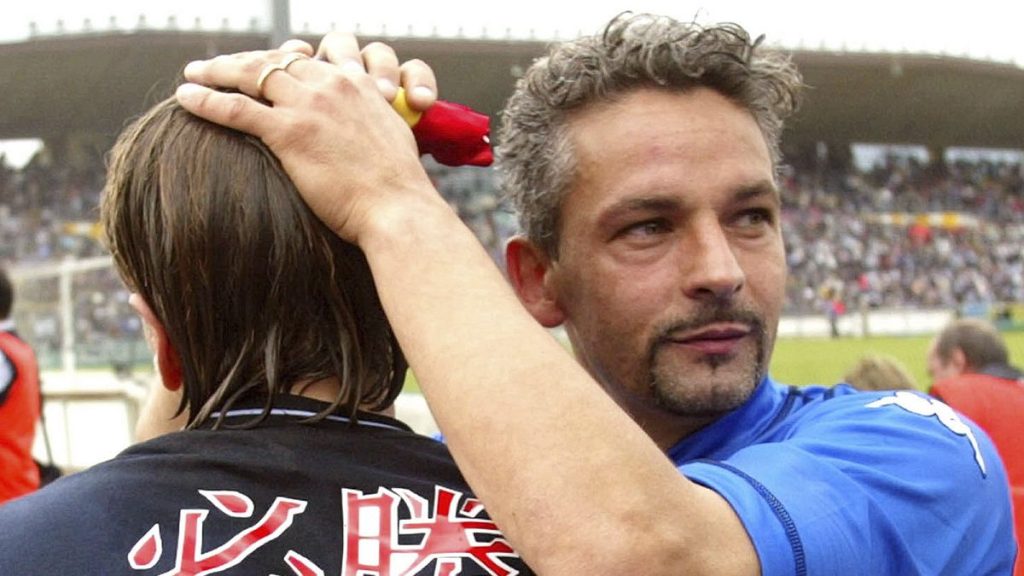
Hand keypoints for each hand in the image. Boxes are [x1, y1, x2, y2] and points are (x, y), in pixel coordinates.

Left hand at [175, 33, 441, 243]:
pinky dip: (206, 99)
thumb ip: (368, 120)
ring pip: (250, 73)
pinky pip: (236, 108)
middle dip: (244, 60)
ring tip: (194, 72)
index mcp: (358, 83)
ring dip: (216, 70)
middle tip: (218, 65)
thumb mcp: (389, 136)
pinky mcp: (289, 132)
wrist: (398, 208)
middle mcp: (332, 84)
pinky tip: (185, 97)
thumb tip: (354, 132)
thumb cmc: (397, 185)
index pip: (311, 55)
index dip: (283, 58)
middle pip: (276, 58)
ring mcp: (309, 106)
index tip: (265, 65)